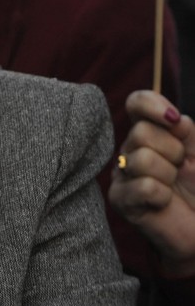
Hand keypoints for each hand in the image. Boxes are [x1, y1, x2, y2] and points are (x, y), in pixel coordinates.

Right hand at [109, 90, 194, 276]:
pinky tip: (163, 202)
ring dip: (168, 176)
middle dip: (172, 151)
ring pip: (143, 160)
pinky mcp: (119, 199)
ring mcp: (121, 173)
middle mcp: (129, 148)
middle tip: (179, 169)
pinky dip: (163, 196)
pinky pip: (144, 187)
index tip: (174, 120)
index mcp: (147, 130)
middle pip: (141, 132)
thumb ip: (186, 130)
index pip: (136, 103)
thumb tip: (173, 119)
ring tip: (171, 187)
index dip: (152, 104)